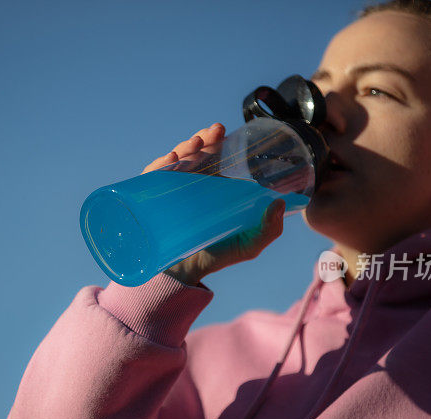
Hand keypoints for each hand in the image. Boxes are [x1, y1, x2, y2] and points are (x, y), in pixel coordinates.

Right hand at [142, 123, 285, 285]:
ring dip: (183, 148)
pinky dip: (159, 165)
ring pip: (174, 160)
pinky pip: (152, 178)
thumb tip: (279, 204)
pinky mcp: (152, 200)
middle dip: (201, 138)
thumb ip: (268, 230)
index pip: (211, 156)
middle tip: (213, 134)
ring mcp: (170, 191)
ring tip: (195, 145)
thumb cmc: (217, 255)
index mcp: (212, 187)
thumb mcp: (248, 245)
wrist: (185, 274)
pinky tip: (170, 160)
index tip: (221, 131)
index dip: (214, 140)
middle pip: (193, 153)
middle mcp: (190, 185)